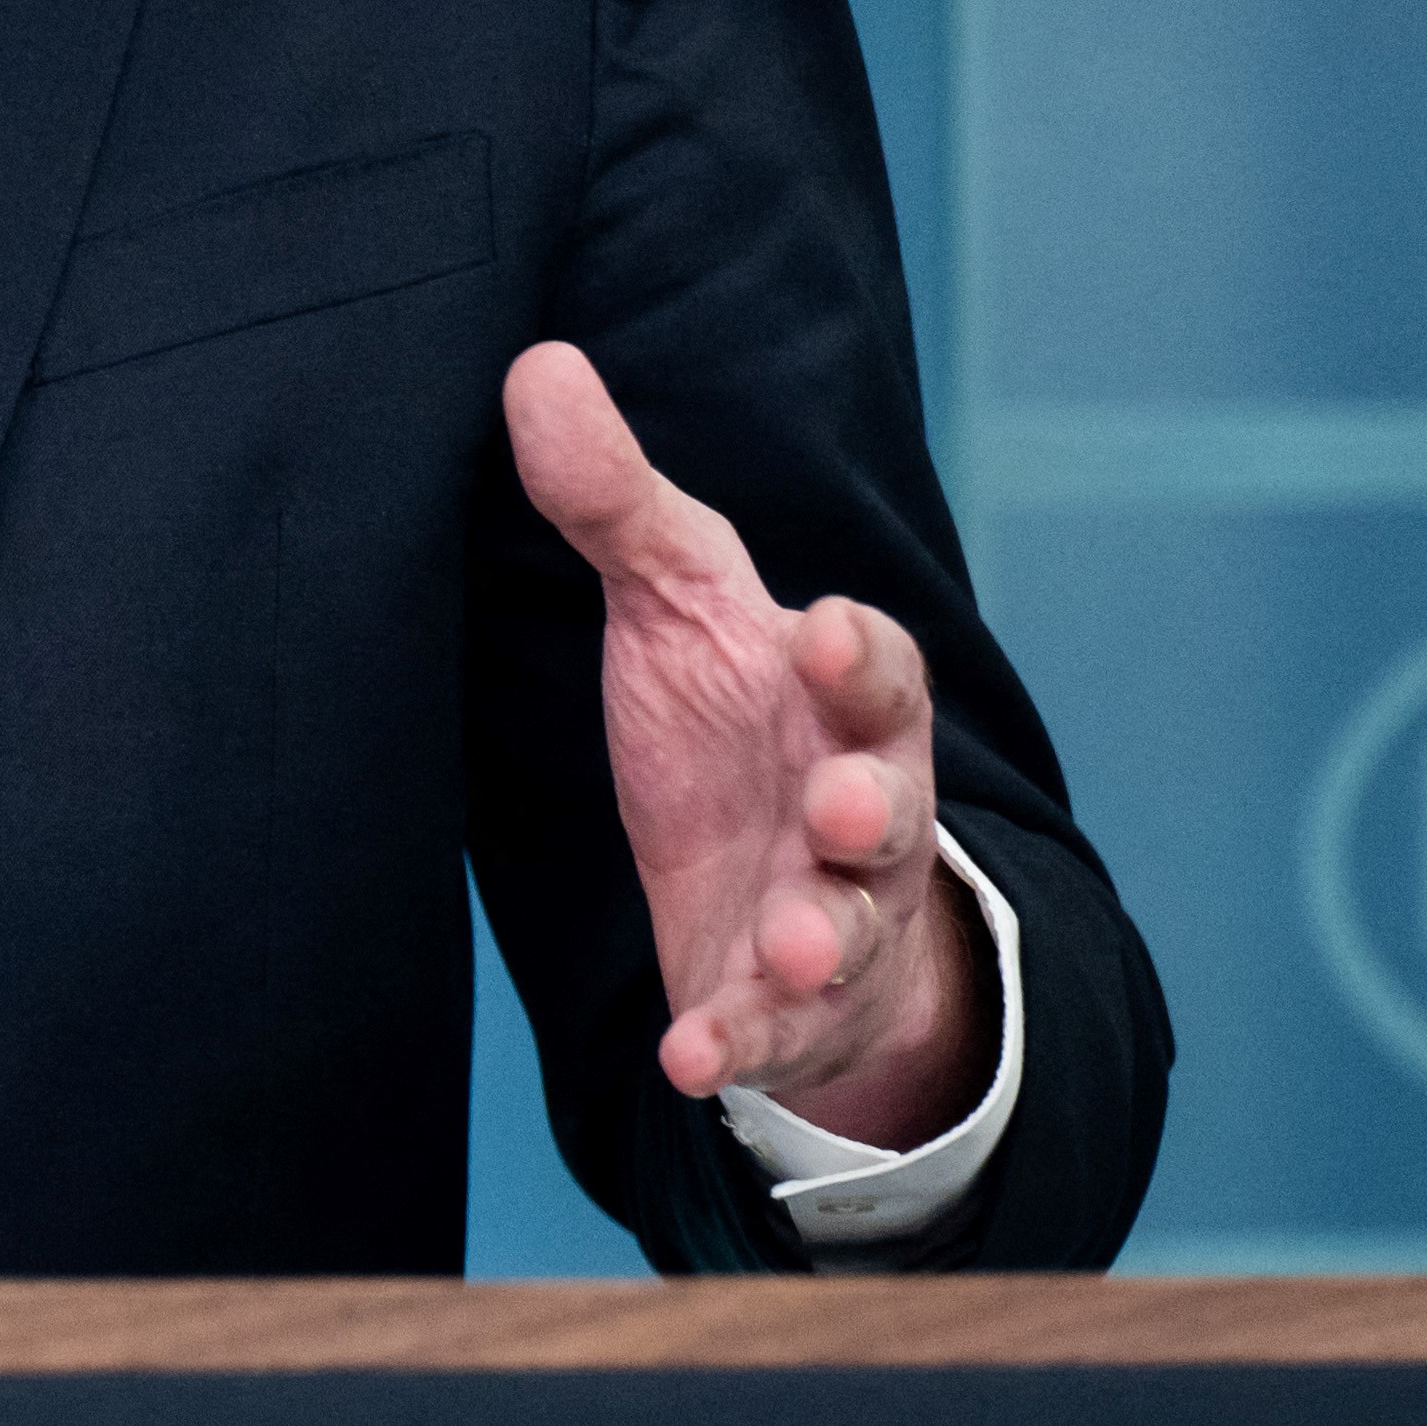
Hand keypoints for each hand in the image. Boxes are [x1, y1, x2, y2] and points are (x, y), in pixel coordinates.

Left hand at [505, 340, 989, 1150]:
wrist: (778, 874)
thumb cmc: (735, 719)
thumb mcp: (673, 605)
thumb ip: (616, 502)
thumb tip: (536, 365)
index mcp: (836, 699)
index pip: (870, 665)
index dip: (854, 653)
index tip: (817, 626)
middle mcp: (859, 806)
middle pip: (890, 805)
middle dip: (873, 809)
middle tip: (844, 808)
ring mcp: (835, 912)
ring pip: (848, 928)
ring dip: (823, 939)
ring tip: (796, 945)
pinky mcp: (789, 1002)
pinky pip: (771, 1030)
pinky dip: (735, 1043)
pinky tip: (690, 1059)